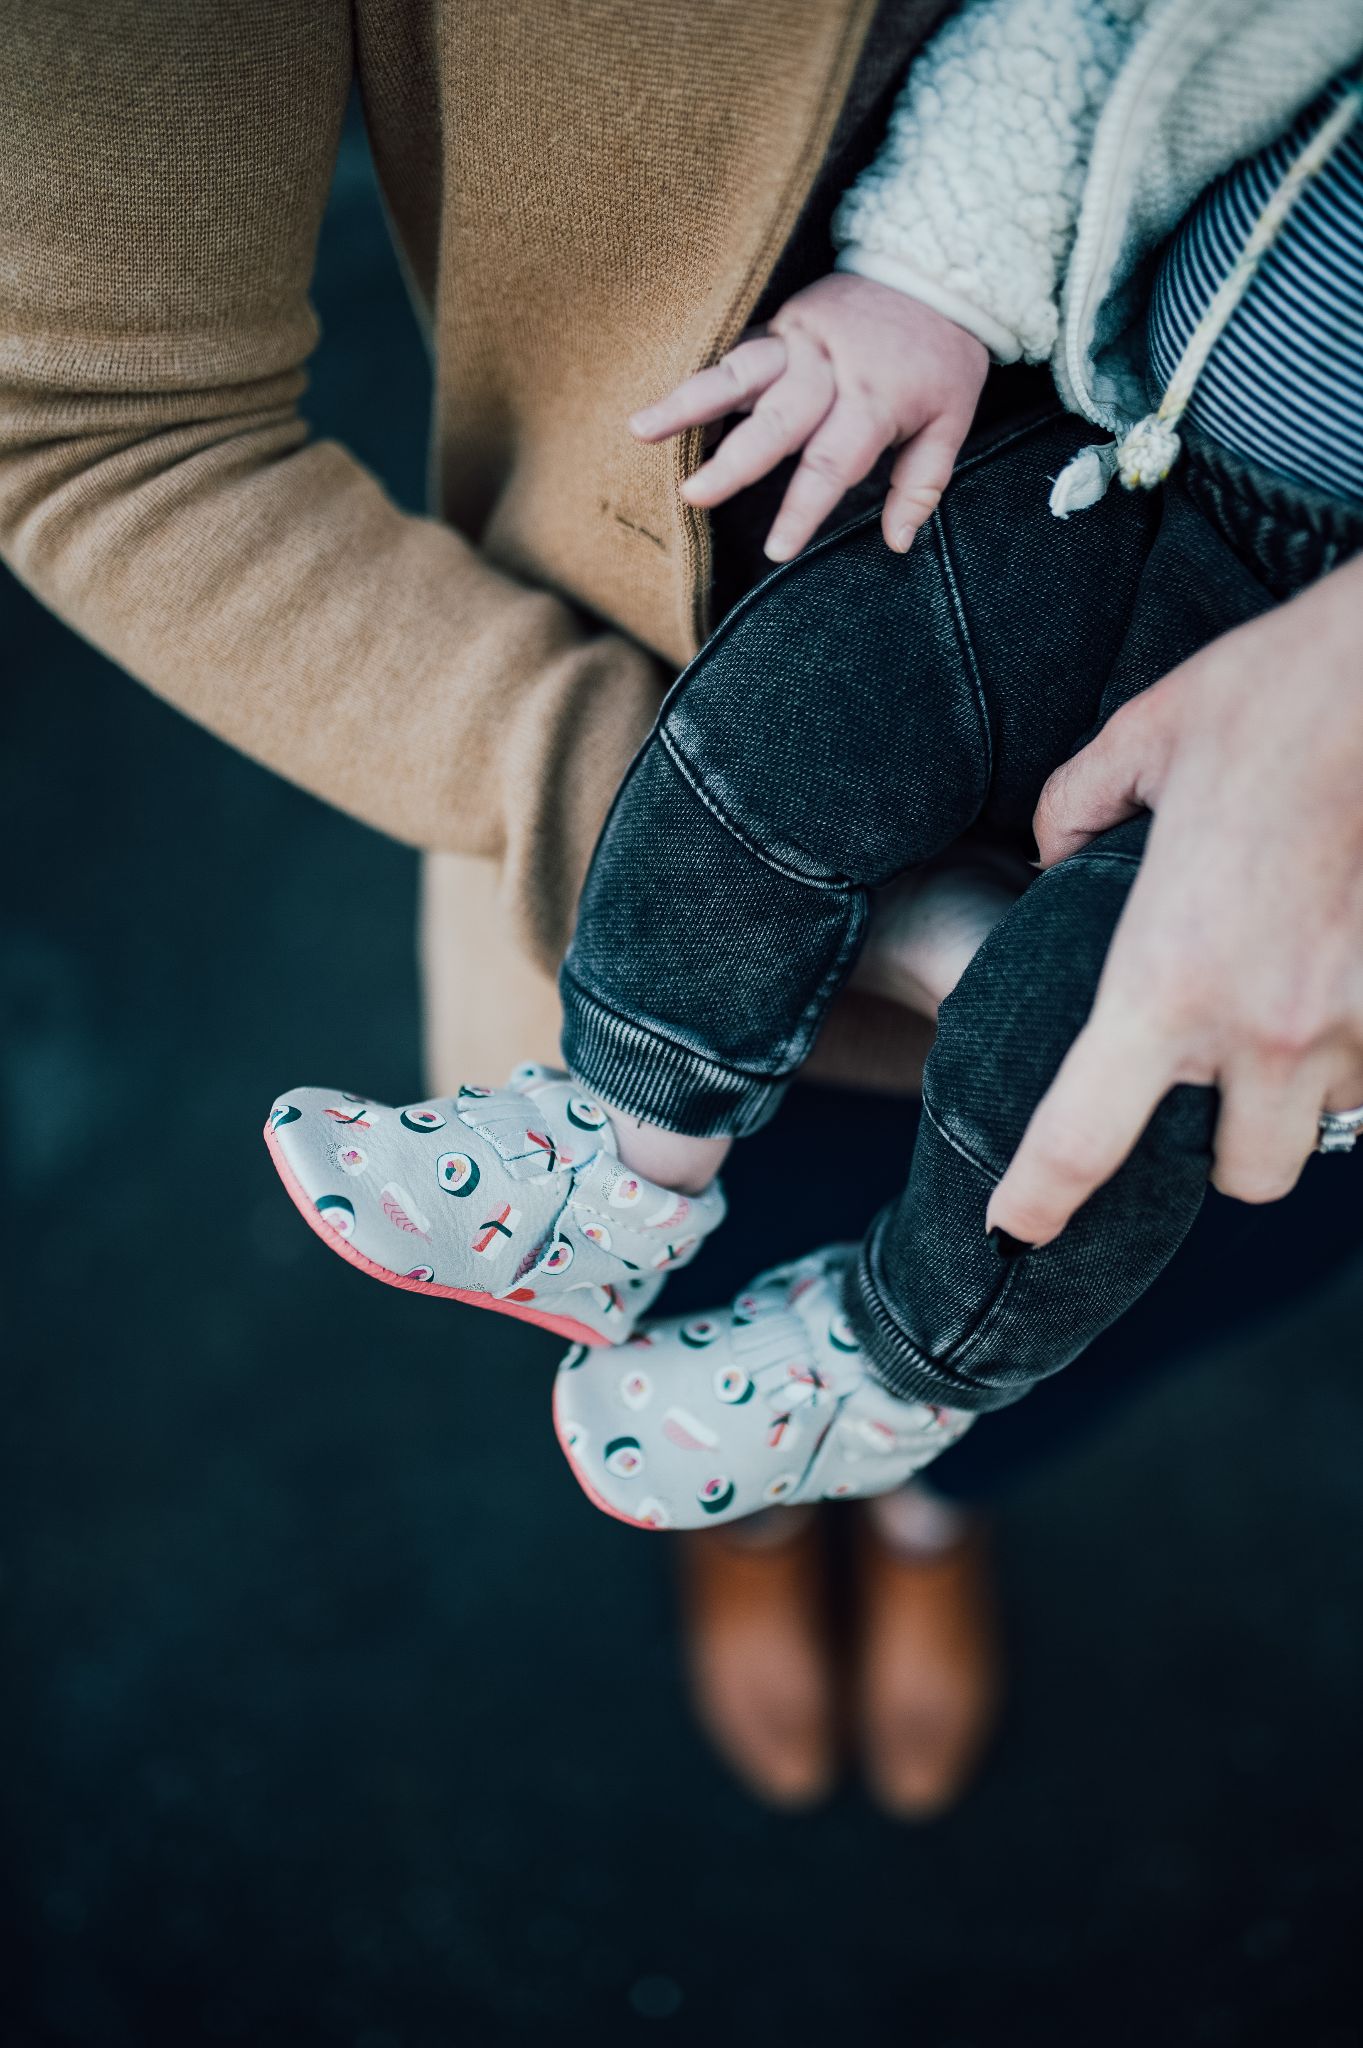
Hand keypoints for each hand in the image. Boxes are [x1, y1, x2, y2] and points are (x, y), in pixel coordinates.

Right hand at [630, 272, 988, 561]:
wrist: (936, 265)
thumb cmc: (944, 356)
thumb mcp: (954, 419)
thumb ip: (922, 483)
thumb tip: (897, 541)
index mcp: (875, 398)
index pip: (831, 463)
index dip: (802, 509)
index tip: (776, 550)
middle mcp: (828, 368)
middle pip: (775, 421)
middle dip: (733, 462)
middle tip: (694, 495)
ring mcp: (798, 341)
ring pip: (738, 374)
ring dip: (687, 402)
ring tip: (640, 428)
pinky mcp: (780, 323)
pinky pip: (735, 353)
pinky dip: (698, 378)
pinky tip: (659, 404)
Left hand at [987, 555, 1362, 1246]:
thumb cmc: (1276, 697)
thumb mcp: (1141, 741)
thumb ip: (1077, 809)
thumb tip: (1059, 848)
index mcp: (1164, 979)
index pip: (1083, 1138)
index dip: (1039, 1200)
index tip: (1016, 1225)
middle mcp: (1261, 1026)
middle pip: (1243, 1175)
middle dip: (1221, 1150)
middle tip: (1202, 1093)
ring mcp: (1351, 1020)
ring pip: (1327, 1129)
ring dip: (1300, 1102)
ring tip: (1278, 1029)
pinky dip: (1356, 1056)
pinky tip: (1333, 991)